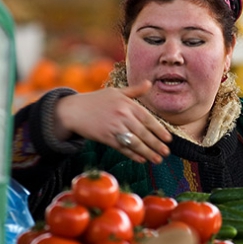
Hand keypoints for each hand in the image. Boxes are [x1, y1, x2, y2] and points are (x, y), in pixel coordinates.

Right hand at [54, 80, 172, 163]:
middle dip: (156, 144)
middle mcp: (122, 115)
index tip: (168, 139)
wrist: (74, 110)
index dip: (159, 130)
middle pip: (144, 133)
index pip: (148, 118)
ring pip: (135, 142)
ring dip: (148, 152)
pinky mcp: (106, 138)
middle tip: (166, 152)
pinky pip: (123, 148)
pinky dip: (133, 155)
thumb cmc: (97, 100)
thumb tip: (149, 83)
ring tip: (157, 159)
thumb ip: (134, 90)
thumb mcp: (116, 92)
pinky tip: (141, 160)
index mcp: (127, 104)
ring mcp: (114, 127)